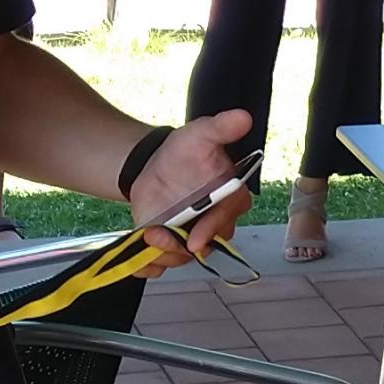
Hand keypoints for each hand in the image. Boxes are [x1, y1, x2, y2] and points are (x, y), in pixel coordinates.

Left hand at [130, 109, 257, 265]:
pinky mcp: (170, 246)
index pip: (224, 220)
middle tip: (158, 235)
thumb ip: (222, 128)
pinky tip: (140, 258)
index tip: (194, 238)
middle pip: (204, 246)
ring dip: (163, 254)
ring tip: (146, 236)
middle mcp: (214, 225)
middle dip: (180, 246)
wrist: (154, 164)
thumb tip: (243, 117)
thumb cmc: (185, 151)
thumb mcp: (201, 134)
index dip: (209, 231)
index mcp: (229, 200)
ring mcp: (191, 238)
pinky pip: (162, 265)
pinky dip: (150, 266)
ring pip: (182, 258)